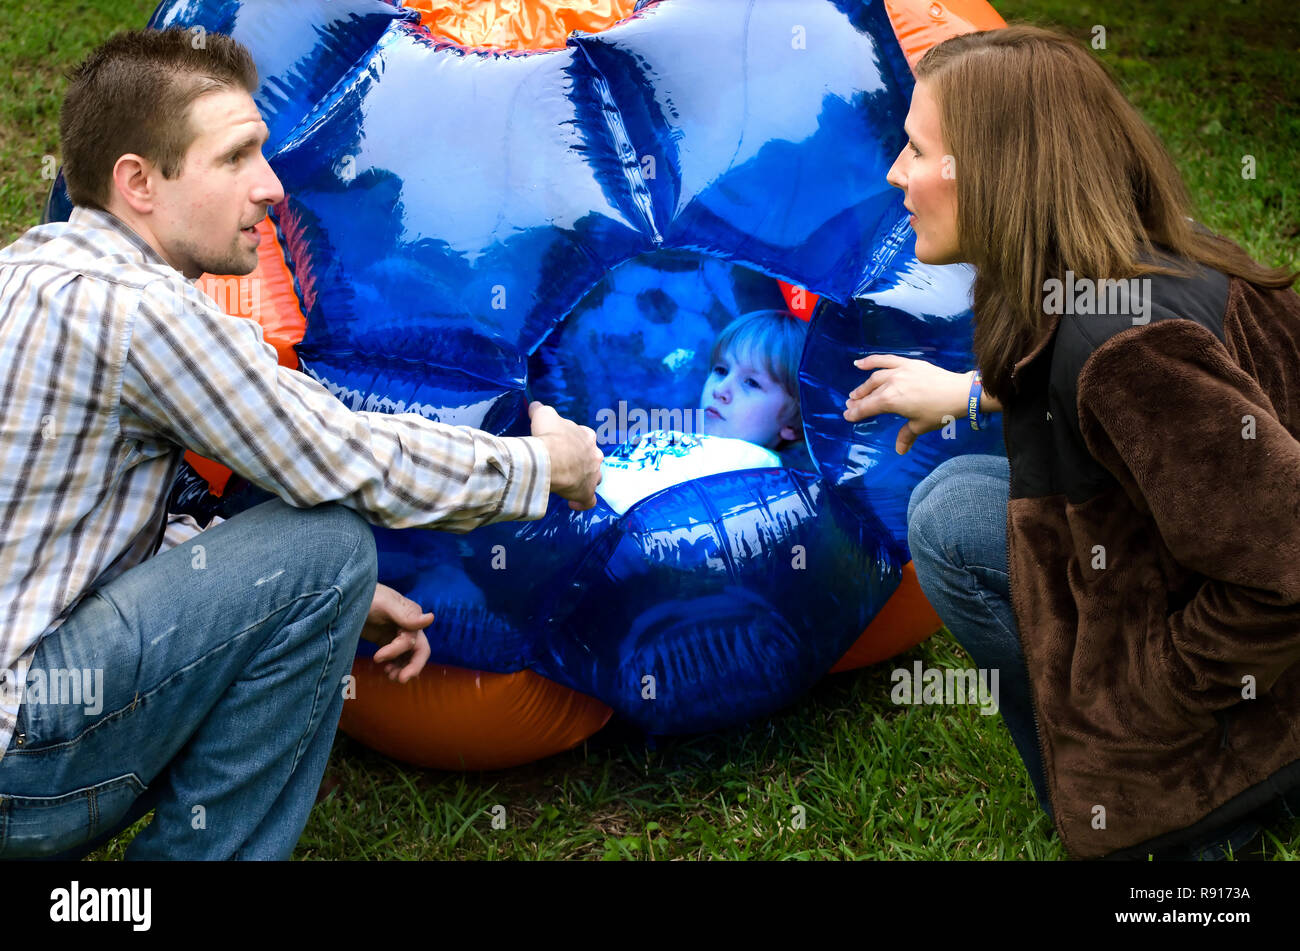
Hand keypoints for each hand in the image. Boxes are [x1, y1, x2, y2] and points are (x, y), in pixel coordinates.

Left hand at [360, 582, 432, 682]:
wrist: (345, 597)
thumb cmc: (365, 596)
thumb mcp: (384, 604)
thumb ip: (406, 614)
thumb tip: (431, 618)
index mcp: (412, 615)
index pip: (413, 640)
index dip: (397, 651)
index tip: (377, 658)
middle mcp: (409, 625)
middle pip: (419, 650)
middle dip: (412, 666)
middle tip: (400, 679)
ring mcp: (398, 633)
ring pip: (410, 656)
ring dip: (403, 668)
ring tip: (390, 676)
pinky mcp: (387, 640)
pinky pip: (398, 657)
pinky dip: (396, 666)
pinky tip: (387, 671)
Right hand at [529, 401, 602, 510]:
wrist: (550, 459)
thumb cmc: (549, 435)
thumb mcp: (544, 415)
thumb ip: (541, 410)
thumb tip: (535, 406)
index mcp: (587, 436)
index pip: (585, 436)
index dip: (574, 440)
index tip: (563, 443)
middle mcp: (595, 455)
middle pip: (591, 457)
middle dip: (581, 460)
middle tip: (565, 464)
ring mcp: (593, 475)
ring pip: (594, 477)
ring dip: (585, 479)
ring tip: (571, 482)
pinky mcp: (586, 492)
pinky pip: (588, 500)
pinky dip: (582, 502)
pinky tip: (573, 503)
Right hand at [843, 354, 974, 455]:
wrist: (959, 392)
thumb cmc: (939, 412)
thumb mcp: (920, 426)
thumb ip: (906, 435)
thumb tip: (899, 450)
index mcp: (890, 401)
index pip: (868, 408)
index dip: (856, 413)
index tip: (847, 417)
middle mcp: (890, 384)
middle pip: (869, 393)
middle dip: (858, 401)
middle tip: (850, 406)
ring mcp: (898, 371)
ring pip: (875, 378)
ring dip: (864, 386)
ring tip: (856, 392)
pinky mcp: (908, 363)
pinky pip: (886, 360)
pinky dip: (872, 360)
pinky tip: (860, 363)